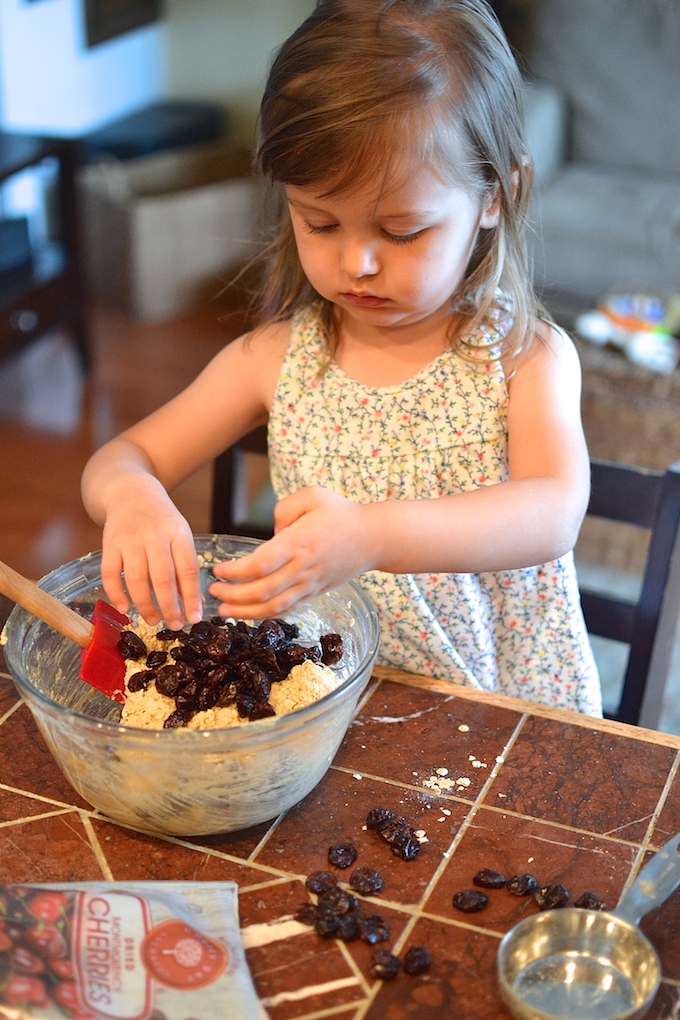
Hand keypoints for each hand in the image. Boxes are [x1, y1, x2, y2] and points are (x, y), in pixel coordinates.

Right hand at [100, 481, 202, 629]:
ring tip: (153, 620)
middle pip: (162, 577)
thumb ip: (186, 567)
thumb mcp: (180, 535)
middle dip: (169, 606)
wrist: (131, 492)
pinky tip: (124, 608)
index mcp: (178, 533)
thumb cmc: (161, 520)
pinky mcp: (109, 544)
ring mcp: (130, 539)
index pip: (188, 569)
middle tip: (174, 625)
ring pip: (136, 579)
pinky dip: (116, 593)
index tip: (194, 618)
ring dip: (145, 604)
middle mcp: (154, 536)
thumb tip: (196, 604)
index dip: (191, 597)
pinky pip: (110, 573)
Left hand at [209, 487, 369, 617]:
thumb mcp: (314, 495)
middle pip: (262, 591)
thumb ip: (285, 508)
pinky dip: (266, 615)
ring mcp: (309, 584)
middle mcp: (303, 567)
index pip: (260, 564)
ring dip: (245, 612)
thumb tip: (273, 531)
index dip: (235, 572)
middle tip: (213, 591)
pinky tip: (250, 613)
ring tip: (224, 612)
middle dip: (233, 596)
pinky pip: (287, 609)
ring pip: (274, 607)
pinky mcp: (315, 593)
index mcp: (299, 542)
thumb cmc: (342, 514)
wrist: (373, 539)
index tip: (219, 570)